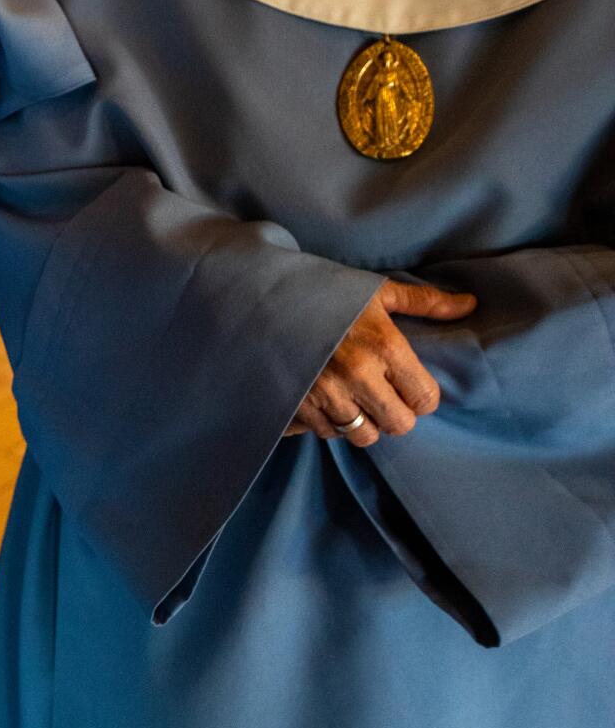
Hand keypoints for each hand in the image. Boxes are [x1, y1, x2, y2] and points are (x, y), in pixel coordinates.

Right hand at [286, 280, 476, 447]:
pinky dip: (329, 422)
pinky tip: (324, 400)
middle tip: (382, 396)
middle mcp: (358, 376)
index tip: (407, 384)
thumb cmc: (322, 292)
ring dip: (362, 422)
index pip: (425, 399)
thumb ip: (424, 301)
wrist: (259, 298)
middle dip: (395, 414)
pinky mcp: (296, 406)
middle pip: (398, 425)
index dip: (420, 395)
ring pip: (362, 436)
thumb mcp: (375, 292)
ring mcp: (325, 395)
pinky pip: (326, 433)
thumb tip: (469, 305)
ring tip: (353, 400)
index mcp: (385, 347)